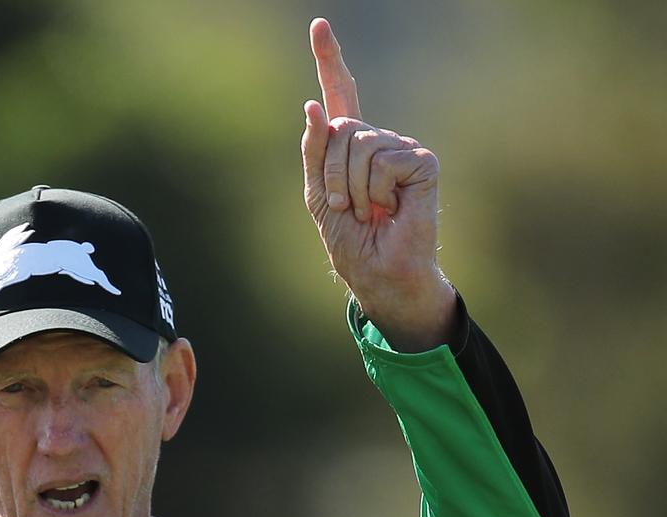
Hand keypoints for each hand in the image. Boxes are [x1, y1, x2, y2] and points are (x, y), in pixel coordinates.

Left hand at [301, 18, 454, 351]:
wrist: (378, 272)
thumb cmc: (349, 239)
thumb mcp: (317, 195)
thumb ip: (314, 151)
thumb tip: (313, 104)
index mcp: (351, 145)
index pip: (341, 94)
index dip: (330, 59)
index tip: (318, 24)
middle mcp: (378, 139)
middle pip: (339, 126)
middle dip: (330, 173)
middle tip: (346, 208)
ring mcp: (402, 148)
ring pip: (359, 143)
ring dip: (351, 187)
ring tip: (368, 212)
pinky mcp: (423, 162)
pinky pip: (384, 161)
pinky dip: (377, 192)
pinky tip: (391, 208)